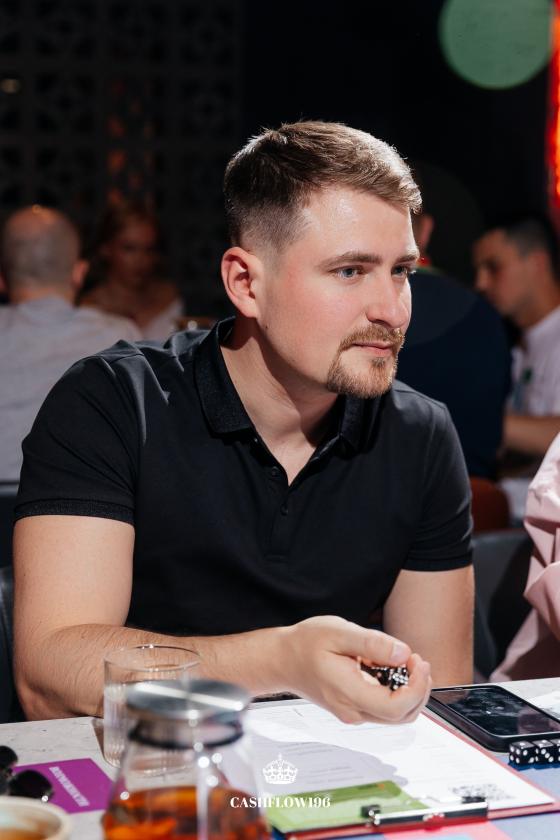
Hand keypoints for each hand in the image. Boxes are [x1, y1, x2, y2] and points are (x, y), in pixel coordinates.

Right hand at [279, 616, 431, 724]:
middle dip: (419, 688)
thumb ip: (372, 643)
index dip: (417, 687)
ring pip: (396, 715)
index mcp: (348, 693)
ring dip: (410, 691)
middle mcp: (352, 711)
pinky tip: (391, 668)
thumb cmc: (305, 644)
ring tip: (405, 662)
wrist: (282, 659)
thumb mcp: (338, 632)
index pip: (397, 707)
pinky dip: (397, 691)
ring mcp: (352, 712)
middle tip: (415, 659)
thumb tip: (403, 654)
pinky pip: (384, 708)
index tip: (417, 660)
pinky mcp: (353, 708)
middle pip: (402, 716)